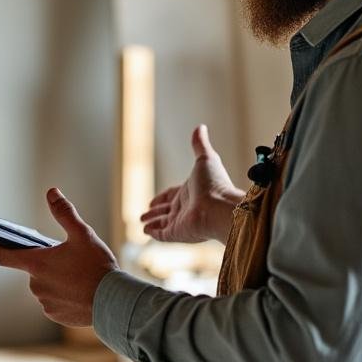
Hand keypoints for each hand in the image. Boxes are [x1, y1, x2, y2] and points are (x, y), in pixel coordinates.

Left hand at [0, 188, 117, 326]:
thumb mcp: (82, 235)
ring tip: (80, 278)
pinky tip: (80, 292)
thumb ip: (64, 213)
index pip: (2, 255)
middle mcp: (35, 284)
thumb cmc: (98, 267)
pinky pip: (54, 302)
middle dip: (47, 264)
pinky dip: (64, 296)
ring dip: (57, 280)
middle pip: (34, 269)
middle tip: (71, 262)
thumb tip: (52, 193)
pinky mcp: (55, 314)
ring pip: (45, 286)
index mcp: (37, 263)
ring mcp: (44, 302)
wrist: (114, 302)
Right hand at [140, 124, 243, 243]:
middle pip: (167, 210)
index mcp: (190, 192)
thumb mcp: (205, 159)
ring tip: (141, 223)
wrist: (220, 208)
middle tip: (144, 214)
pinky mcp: (178, 233)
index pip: (173, 195)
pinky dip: (154, 233)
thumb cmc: (214, 184)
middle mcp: (186, 208)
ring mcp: (182, 222)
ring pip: (163, 223)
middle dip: (155, 212)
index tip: (153, 201)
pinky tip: (145, 231)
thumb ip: (199, 145)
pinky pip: (163, 234)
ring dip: (152, 223)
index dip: (163, 197)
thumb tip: (200, 126)